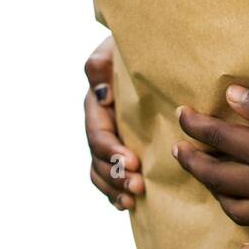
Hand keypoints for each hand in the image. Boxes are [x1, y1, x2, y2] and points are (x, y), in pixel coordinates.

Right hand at [84, 35, 143, 209]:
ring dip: (115, 187)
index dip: (111, 151)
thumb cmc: (134, 45)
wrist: (152, 48)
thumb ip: (100, 65)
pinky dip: (115, 191)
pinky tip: (128, 203)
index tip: (132, 162)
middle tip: (137, 186)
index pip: (98, 134)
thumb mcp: (115, 49)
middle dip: (115, 175)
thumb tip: (99, 92)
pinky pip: (110, 174)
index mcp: (97, 103)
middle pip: (99, 158)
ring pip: (102, 170)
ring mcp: (110, 136)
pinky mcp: (122, 145)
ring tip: (134, 198)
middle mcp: (100, 123)